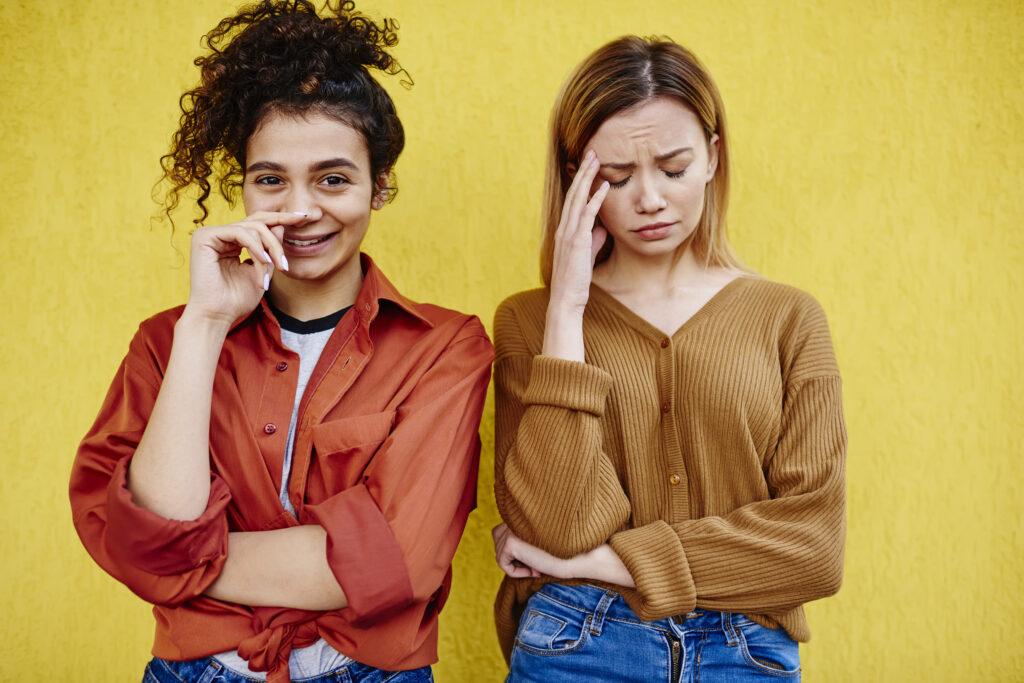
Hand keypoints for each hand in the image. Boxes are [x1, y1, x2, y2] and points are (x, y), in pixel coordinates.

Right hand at [185, 211, 302, 325]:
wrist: (218, 316)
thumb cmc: (237, 299)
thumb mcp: (263, 271)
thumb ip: (271, 249)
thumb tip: (280, 225)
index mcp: (231, 241)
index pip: (258, 223)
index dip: (281, 218)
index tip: (304, 218)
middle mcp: (220, 235)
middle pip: (257, 221)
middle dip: (278, 235)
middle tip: (287, 259)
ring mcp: (211, 234)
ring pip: (253, 228)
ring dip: (270, 249)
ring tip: (275, 269)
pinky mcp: (204, 237)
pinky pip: (240, 232)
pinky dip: (257, 248)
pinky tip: (264, 262)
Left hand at [492, 523, 635, 586]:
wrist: (585, 555)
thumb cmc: (571, 549)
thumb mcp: (546, 539)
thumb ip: (528, 535)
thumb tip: (507, 549)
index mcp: (527, 510)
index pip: (506, 527)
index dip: (519, 547)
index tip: (540, 558)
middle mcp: (517, 515)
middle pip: (498, 535)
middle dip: (512, 553)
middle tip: (536, 564)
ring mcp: (513, 528)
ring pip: (499, 549)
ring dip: (516, 562)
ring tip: (537, 567)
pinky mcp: (511, 542)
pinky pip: (502, 562)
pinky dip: (516, 571)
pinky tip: (535, 570)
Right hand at [548, 150, 609, 313]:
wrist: (566, 300)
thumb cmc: (576, 281)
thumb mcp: (586, 257)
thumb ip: (593, 241)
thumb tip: (602, 228)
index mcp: (564, 231)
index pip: (572, 200)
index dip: (580, 181)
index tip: (588, 165)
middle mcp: (564, 228)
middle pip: (573, 193)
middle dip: (582, 172)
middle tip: (591, 152)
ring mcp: (569, 234)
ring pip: (578, 199)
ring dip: (587, 178)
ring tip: (596, 160)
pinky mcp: (577, 241)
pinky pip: (587, 215)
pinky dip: (595, 199)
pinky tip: (604, 186)